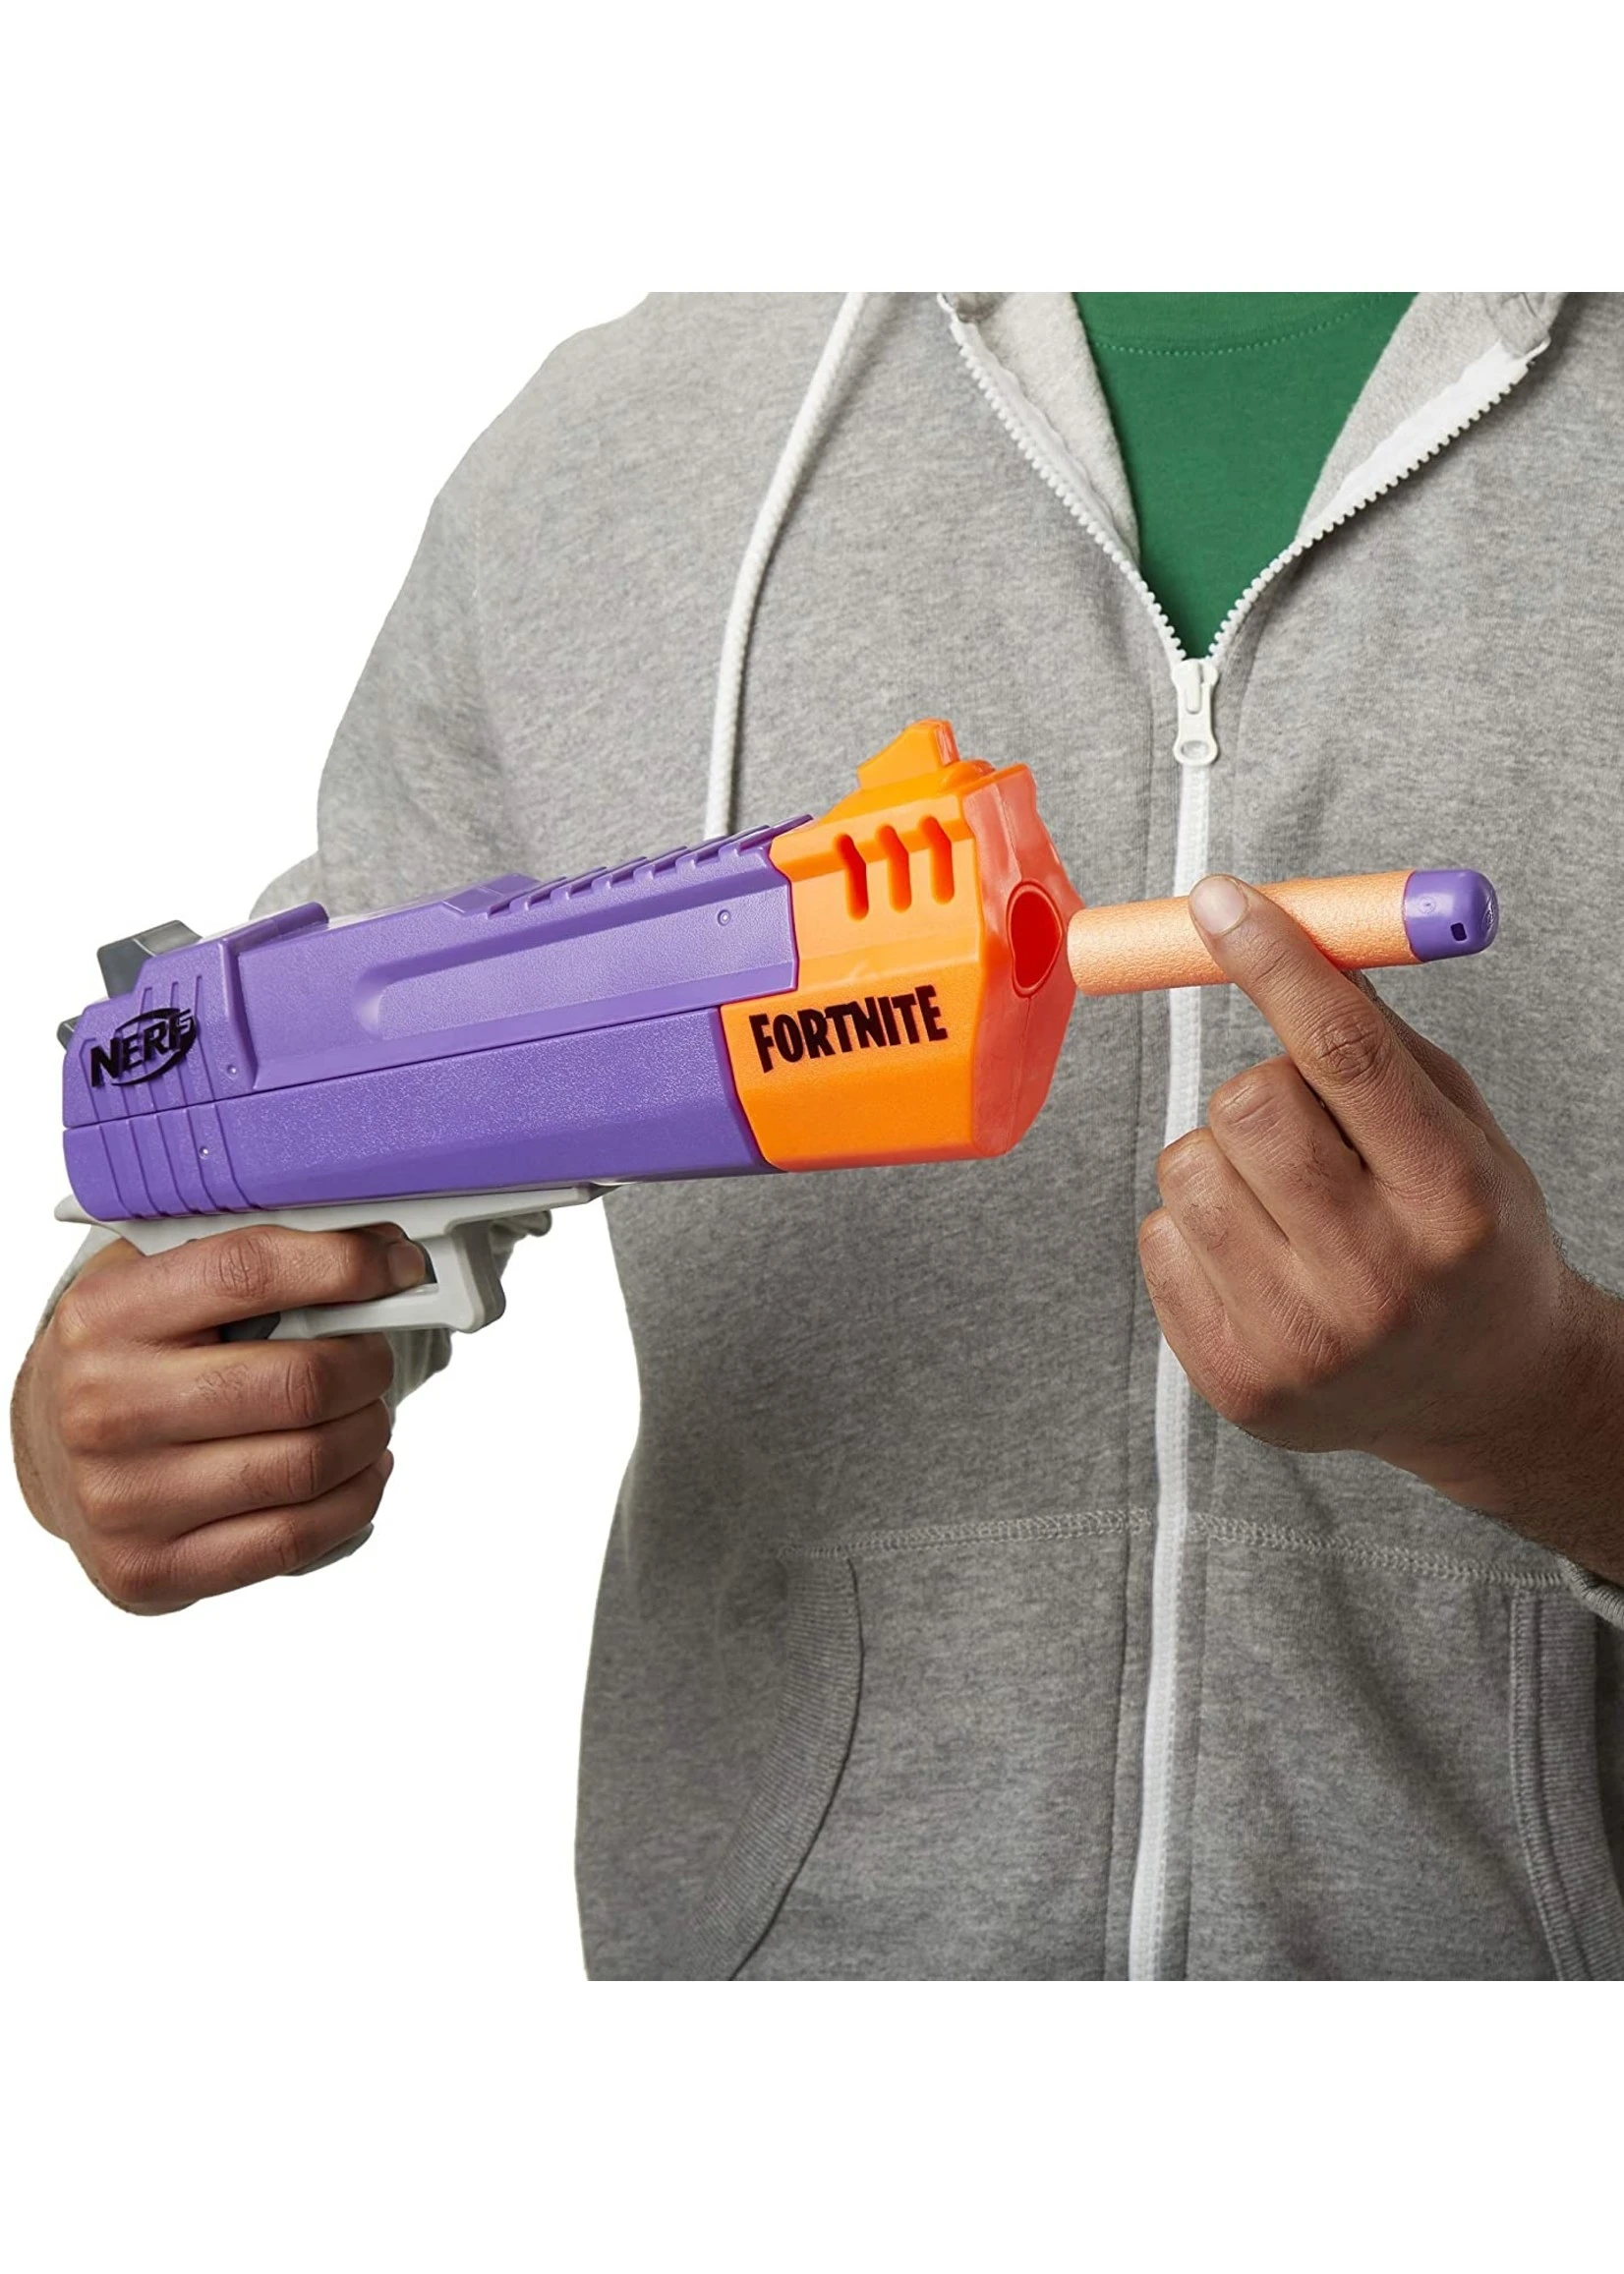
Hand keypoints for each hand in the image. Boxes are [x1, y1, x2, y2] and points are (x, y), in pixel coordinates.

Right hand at [10, 1225, 421, 1611]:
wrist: (50, 1453)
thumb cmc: (129, 1357)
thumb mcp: (155, 1282)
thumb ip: (243, 1255)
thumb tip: (372, 1237)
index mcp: (104, 1315)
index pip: (247, 1271)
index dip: (344, 1264)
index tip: (397, 1265)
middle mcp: (105, 1407)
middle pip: (298, 1384)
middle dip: (368, 1364)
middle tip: (377, 1355)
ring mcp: (125, 1497)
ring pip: (307, 1464)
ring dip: (369, 1433)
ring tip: (367, 1414)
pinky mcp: (152, 1566)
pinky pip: (294, 1539)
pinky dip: (354, 1499)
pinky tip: (355, 1472)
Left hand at [1138, 874, 1623, 1583]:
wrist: (1484, 1397)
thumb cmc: (1469, 1243)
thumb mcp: (1463, 1135)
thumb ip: (1379, 1043)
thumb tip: (1288, 935)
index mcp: (1454, 1199)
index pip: (1345, 1054)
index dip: (1275, 961)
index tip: (1220, 901)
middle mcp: (1380, 1277)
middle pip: (1249, 1106)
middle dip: (1260, 1089)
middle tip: (1300, 1122)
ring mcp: (1301, 1340)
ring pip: (1187, 1165)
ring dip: (1222, 1161)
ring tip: (1286, 1204)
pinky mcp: (1234, 1378)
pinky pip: (1158, 1237)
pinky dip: (1196, 1229)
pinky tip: (1262, 1261)